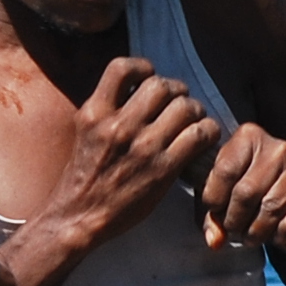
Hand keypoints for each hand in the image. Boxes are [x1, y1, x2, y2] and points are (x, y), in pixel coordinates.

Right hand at [39, 56, 221, 244]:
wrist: (78, 217)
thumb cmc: (85, 177)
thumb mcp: (85, 132)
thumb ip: (108, 110)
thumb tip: (139, 90)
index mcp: (94, 112)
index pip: (122, 68)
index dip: (143, 67)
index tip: (149, 78)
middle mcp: (117, 125)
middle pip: (161, 85)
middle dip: (176, 90)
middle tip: (179, 103)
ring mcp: (141, 147)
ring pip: (185, 107)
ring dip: (195, 110)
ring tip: (193, 121)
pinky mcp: (162, 169)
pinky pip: (198, 135)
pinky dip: (207, 131)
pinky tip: (203, 138)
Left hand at [193, 118, 285, 251]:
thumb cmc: (255, 192)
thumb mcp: (227, 192)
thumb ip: (213, 214)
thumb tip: (215, 241)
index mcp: (250, 136)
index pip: (224, 172)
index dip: (215, 202)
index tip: (218, 213)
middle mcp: (279, 146)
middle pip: (246, 193)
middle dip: (235, 222)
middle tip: (236, 232)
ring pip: (270, 209)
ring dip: (257, 232)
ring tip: (253, 237)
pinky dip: (282, 235)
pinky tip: (277, 235)